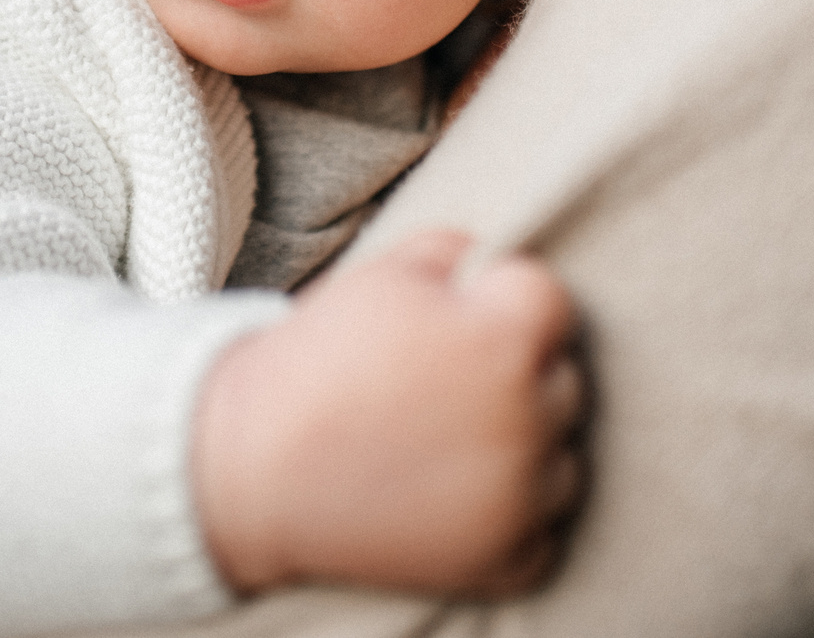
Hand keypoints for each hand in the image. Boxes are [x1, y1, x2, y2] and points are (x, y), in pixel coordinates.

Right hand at [192, 228, 585, 600]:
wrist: (251, 467)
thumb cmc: (317, 360)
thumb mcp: (382, 275)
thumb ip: (458, 254)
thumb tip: (496, 268)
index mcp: (502, 339)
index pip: (550, 298)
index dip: (501, 300)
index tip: (459, 321)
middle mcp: (526, 420)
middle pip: (563, 379)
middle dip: (516, 372)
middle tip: (441, 382)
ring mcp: (520, 498)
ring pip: (562, 458)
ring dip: (523, 448)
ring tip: (444, 439)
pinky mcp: (506, 559)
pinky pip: (543, 529)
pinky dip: (509, 516)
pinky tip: (449, 492)